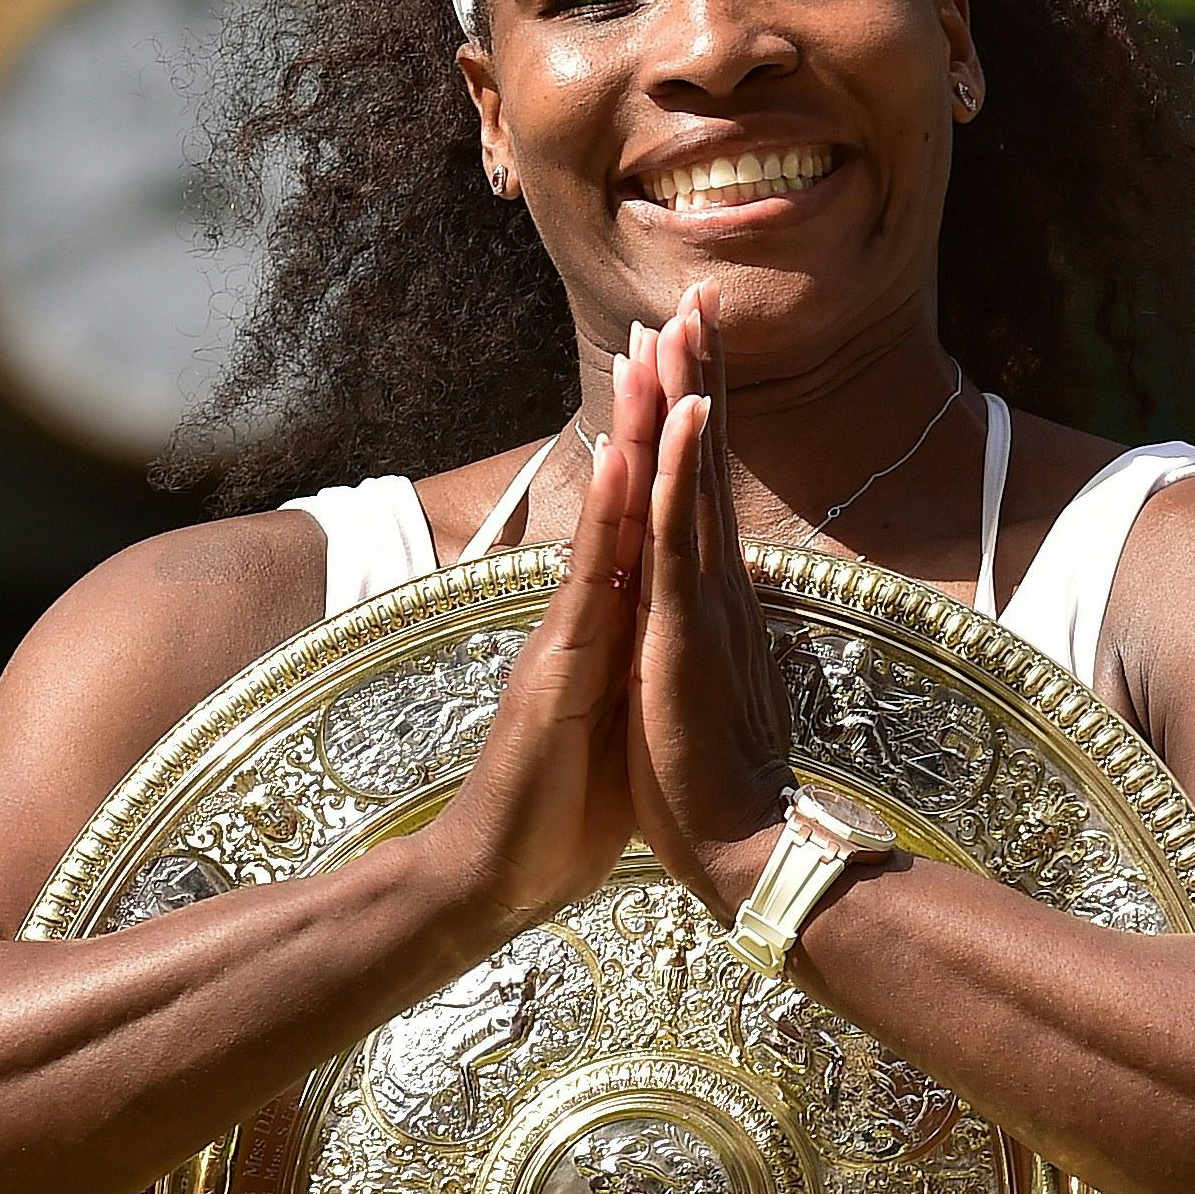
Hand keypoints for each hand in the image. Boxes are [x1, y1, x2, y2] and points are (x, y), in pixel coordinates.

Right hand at [418, 346, 658, 933]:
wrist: (501, 875)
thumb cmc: (563, 807)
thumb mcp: (621, 718)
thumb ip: (638, 667)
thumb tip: (670, 639)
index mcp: (610, 626)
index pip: (645, 518)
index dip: (669, 447)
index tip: (693, 371)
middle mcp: (584, 614)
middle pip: (623, 494)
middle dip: (647, 406)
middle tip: (670, 319)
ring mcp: (565, 635)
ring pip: (605, 519)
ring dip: (627, 436)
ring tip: (648, 357)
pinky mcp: (557, 669)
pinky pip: (588, 582)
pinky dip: (608, 519)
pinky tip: (623, 462)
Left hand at [628, 282, 796, 920]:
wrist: (737, 853)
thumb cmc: (712, 791)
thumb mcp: (702, 696)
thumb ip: (712, 647)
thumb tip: (722, 621)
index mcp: (714, 605)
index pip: (704, 493)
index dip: (703, 418)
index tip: (696, 348)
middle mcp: (719, 590)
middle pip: (708, 463)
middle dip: (704, 375)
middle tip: (702, 294)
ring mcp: (706, 606)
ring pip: (696, 481)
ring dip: (694, 396)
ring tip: (691, 319)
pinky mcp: (686, 633)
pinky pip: (682, 537)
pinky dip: (685, 471)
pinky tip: (687, 412)